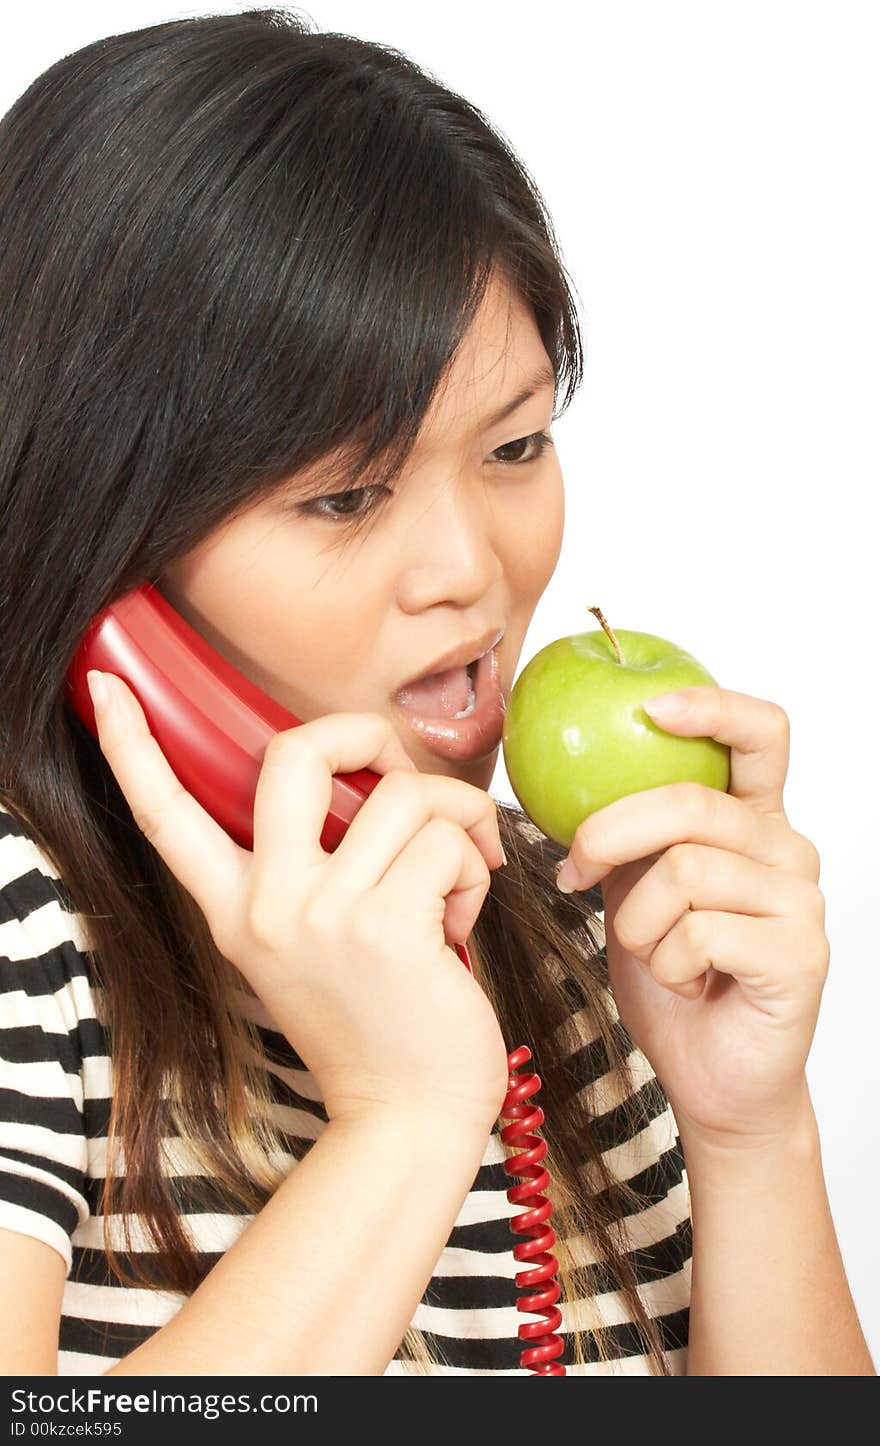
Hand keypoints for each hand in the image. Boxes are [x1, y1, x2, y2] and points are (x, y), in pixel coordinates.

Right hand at [87, 672, 509, 1132]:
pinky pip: (448, 840)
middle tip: (400, 771)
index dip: (130, 746)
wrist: (410, 1117)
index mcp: (236, 908)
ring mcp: (321, 912)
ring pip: (404, 793)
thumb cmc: (381, 1021)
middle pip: (293, 752)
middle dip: (364, 732)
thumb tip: (376, 778)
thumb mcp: (316, 942)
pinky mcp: (385, 923)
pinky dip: (477, 869)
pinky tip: (464, 923)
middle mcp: (265, 905)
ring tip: (458, 882)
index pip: (166, 816)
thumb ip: (319, 865)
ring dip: (455, 824)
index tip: (103, 687)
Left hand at [556, 686, 828, 1148]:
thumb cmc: (674, 982)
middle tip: (575, 872)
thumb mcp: (634, 891)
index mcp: (754, 821)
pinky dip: (667, 963)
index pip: (760, 732)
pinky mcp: (801, 952)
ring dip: (638, 923)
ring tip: (654, 954)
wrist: (711, 1077)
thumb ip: (626, 837)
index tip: (650, 707)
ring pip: (686, 872)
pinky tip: (688, 984)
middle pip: (691, 804)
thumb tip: (558, 782)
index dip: (712, 706)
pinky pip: (700, 931)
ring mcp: (802, 900)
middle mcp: (788, 850)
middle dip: (610, 835)